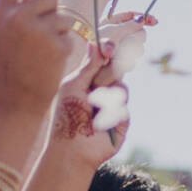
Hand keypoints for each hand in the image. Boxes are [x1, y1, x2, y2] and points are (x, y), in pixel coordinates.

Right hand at [0, 0, 71, 124]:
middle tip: (44, 36)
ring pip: (63, 18)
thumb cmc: (8, 71)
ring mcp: (37, 31)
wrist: (13, 104)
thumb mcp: (0, 36)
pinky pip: (69, 38)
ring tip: (43, 54)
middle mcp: (17, 17)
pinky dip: (64, 49)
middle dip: (52, 13)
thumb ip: (13, 12)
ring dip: (59, 33)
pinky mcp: (56, 46)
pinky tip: (50, 64)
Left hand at [46, 46, 128, 170]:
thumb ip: (88, 66)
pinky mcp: (122, 117)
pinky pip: (124, 104)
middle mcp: (101, 89)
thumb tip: (97, 43)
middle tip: (95, 88)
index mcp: (87, 78)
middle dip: (108, 74)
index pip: (103, 59)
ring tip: (94, 110)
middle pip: (116, 68)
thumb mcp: (74, 85)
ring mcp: (113, 103)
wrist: (74, 148)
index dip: (109, 50)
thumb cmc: (67, 116)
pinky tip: (101, 122)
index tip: (111, 47)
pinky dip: (112, 110)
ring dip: (107, 95)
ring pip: (121, 85)